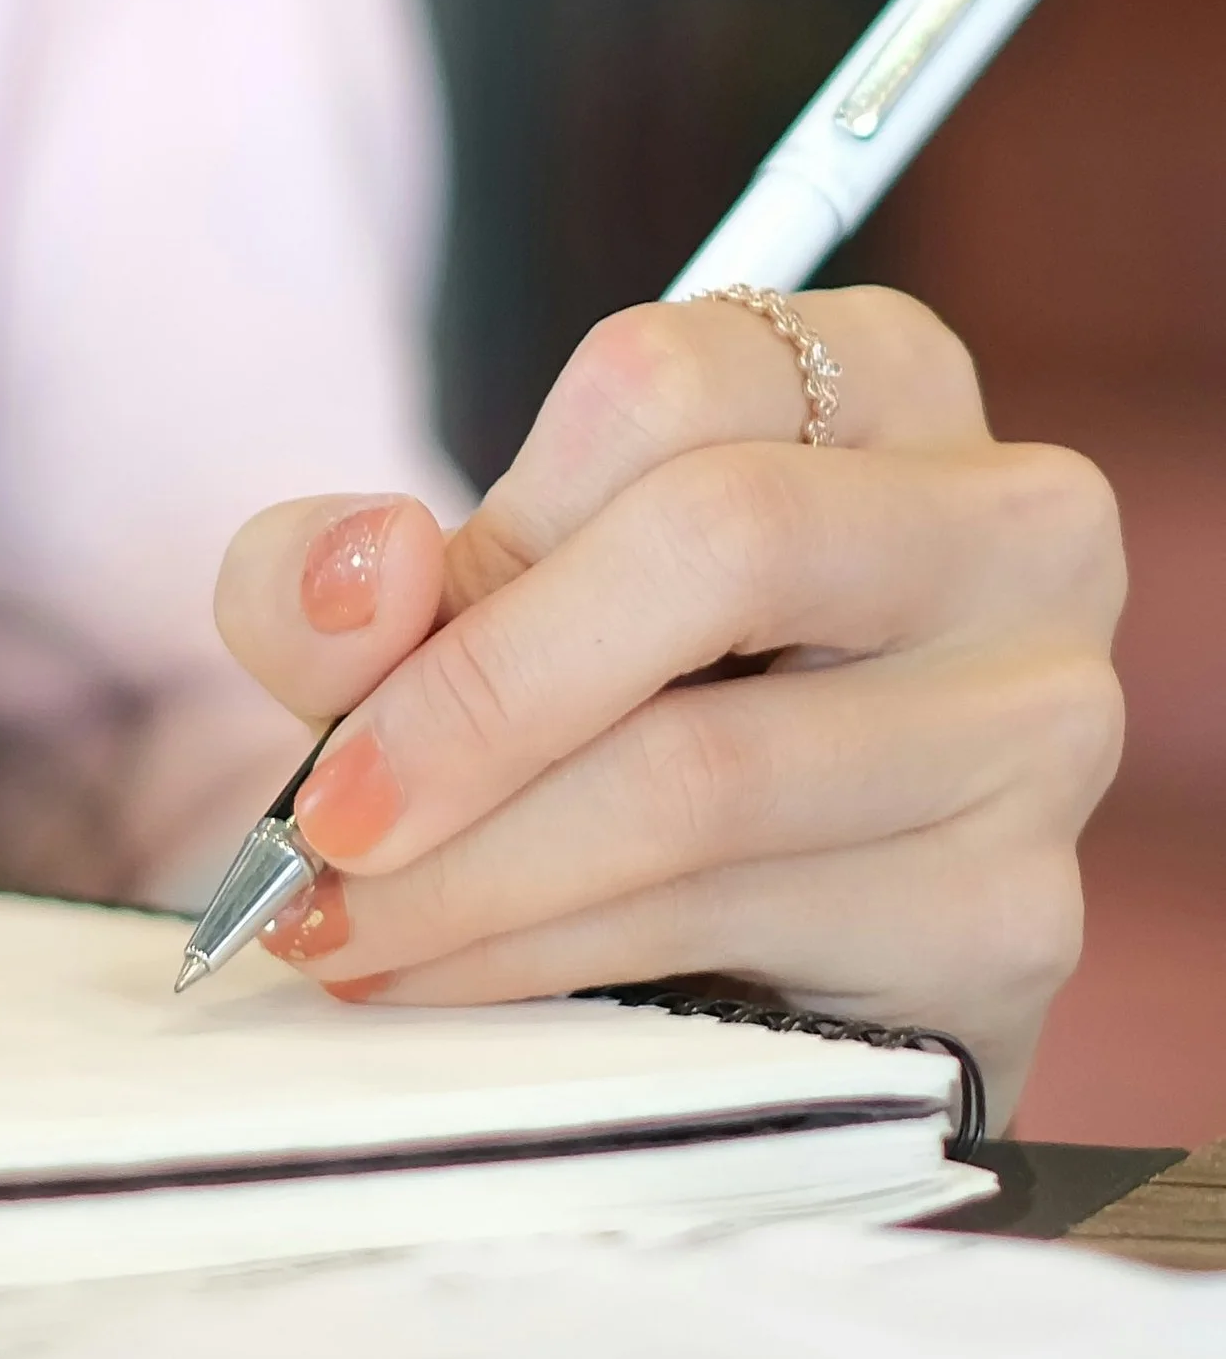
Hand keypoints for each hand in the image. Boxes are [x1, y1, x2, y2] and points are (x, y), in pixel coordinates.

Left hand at [213, 293, 1125, 1119]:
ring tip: (340, 925)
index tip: (349, 666)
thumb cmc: (602, 717)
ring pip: (714, 771)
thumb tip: (360, 564)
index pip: (667, 382)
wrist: (769, 946)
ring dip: (477, 872)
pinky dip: (548, 962)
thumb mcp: (454, 609)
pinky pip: (741, 922)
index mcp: (878, 381)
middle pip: (723, 540)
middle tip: (321, 824)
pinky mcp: (1014, 912)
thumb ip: (347, 576)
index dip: (491, 529)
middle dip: (477, 703)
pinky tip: (449, 977)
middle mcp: (1008, 525)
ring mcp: (1038, 720)